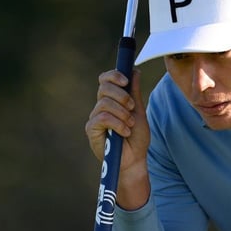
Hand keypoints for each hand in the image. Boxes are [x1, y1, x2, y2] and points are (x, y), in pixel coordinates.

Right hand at [85, 68, 150, 208]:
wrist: (134, 160)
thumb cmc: (136, 138)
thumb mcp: (139, 111)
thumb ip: (134, 92)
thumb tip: (134, 70)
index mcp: (112, 100)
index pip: (105, 79)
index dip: (114, 75)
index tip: (126, 80)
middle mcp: (101, 107)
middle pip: (104, 87)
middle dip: (121, 95)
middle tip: (132, 107)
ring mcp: (95, 118)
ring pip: (104, 103)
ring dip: (121, 112)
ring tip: (129, 124)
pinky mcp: (91, 130)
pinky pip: (102, 118)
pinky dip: (117, 123)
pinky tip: (124, 132)